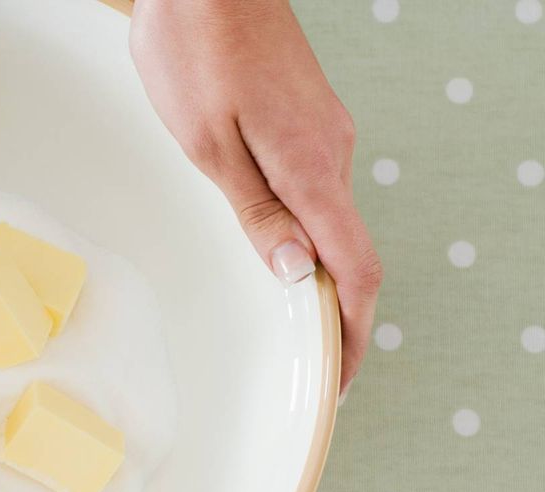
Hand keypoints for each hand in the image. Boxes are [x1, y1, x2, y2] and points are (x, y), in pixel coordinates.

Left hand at [130, 0, 380, 393]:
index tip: (338, 379)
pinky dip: (306, 231)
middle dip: (335, 314)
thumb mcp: (210, 145)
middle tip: (309, 364)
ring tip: (291, 319)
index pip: (354, 270)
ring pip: (330, 220)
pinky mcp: (306, 118)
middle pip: (350, 252)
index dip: (351, 333)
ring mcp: (322, 133)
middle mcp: (330, 152)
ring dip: (318, 272)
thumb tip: (298, 274)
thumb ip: (258, 212)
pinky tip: (277, 246)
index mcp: (310, 168)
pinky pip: (315, 189)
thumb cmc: (196, 52)